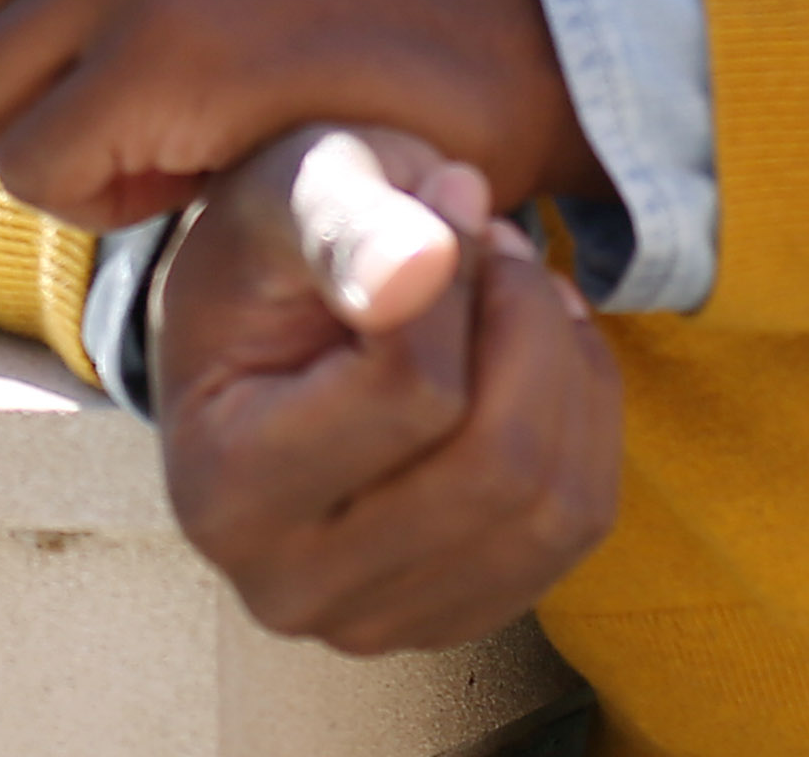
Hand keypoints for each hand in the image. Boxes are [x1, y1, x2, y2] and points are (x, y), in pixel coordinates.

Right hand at [155, 124, 620, 655]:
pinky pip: (581, 520)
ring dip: (562, 363)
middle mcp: (289, 586)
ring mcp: (378, 620)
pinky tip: (534, 349)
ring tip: (515, 287)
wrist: (269, 311)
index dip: (460, 273)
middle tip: (497, 240)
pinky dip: (585, 414)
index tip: (449, 197)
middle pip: (497, 465)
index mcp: (223, 486)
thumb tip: (420, 270)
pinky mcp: (456, 618)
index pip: (411, 393)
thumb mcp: (294, 188)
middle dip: (526, 319)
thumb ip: (348, 225)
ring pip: (556, 504)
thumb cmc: (280, 238)